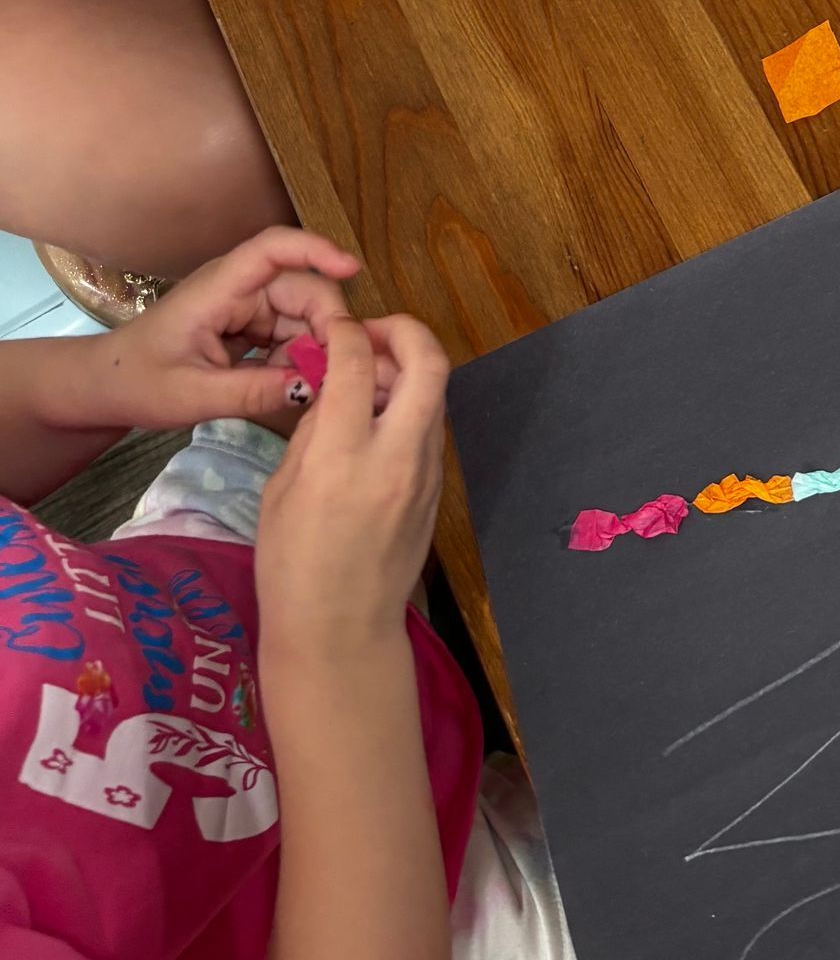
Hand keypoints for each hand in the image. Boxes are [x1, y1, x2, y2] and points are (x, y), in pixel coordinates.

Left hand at [82, 227, 397, 432]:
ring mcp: (246, 306)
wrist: (104, 388)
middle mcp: (239, 288)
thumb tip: (312, 386)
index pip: (272, 249)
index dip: (316, 250)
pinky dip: (298, 357)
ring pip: (302, 315)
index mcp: (219, 288)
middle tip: (334, 370)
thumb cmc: (138, 382)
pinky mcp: (250, 325)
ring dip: (313, 347)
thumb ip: (252, 392)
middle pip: (302, 287)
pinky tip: (291, 384)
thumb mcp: (192, 396)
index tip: (353, 270)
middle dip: (325, 324)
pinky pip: (291, 334)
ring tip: (306, 387)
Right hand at [255, 317, 449, 662]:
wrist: (340, 632)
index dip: (346, 331)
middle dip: (404, 330)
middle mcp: (396, 456)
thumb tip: (332, 383)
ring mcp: (426, 473)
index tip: (335, 327)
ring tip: (370, 378)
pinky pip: (431, 427)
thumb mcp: (281, 490)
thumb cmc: (291, 567)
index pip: (358, 363)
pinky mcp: (438, 489)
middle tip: (373, 333)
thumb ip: (312, 428)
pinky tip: (379, 419)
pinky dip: (411, 406)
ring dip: (409, 369)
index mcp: (344, 456)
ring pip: (436, 393)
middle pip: (428, 362)